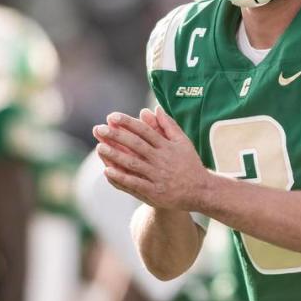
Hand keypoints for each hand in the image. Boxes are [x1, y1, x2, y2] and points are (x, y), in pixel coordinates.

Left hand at [93, 106, 207, 211]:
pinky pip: (135, 183)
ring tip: (100, 147)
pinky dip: (121, 177)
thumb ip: (168, 125)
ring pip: (133, 163)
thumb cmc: (190, 164)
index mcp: (167, 146)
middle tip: (99, 129)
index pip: (144, 130)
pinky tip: (108, 171)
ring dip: (115, 155)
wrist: (201, 191)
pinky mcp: (155, 192)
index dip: (128, 122)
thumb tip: (155, 108)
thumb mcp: (183, 142)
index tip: (112, 116)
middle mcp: (161, 159)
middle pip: (136, 145)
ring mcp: (157, 176)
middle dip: (117, 136)